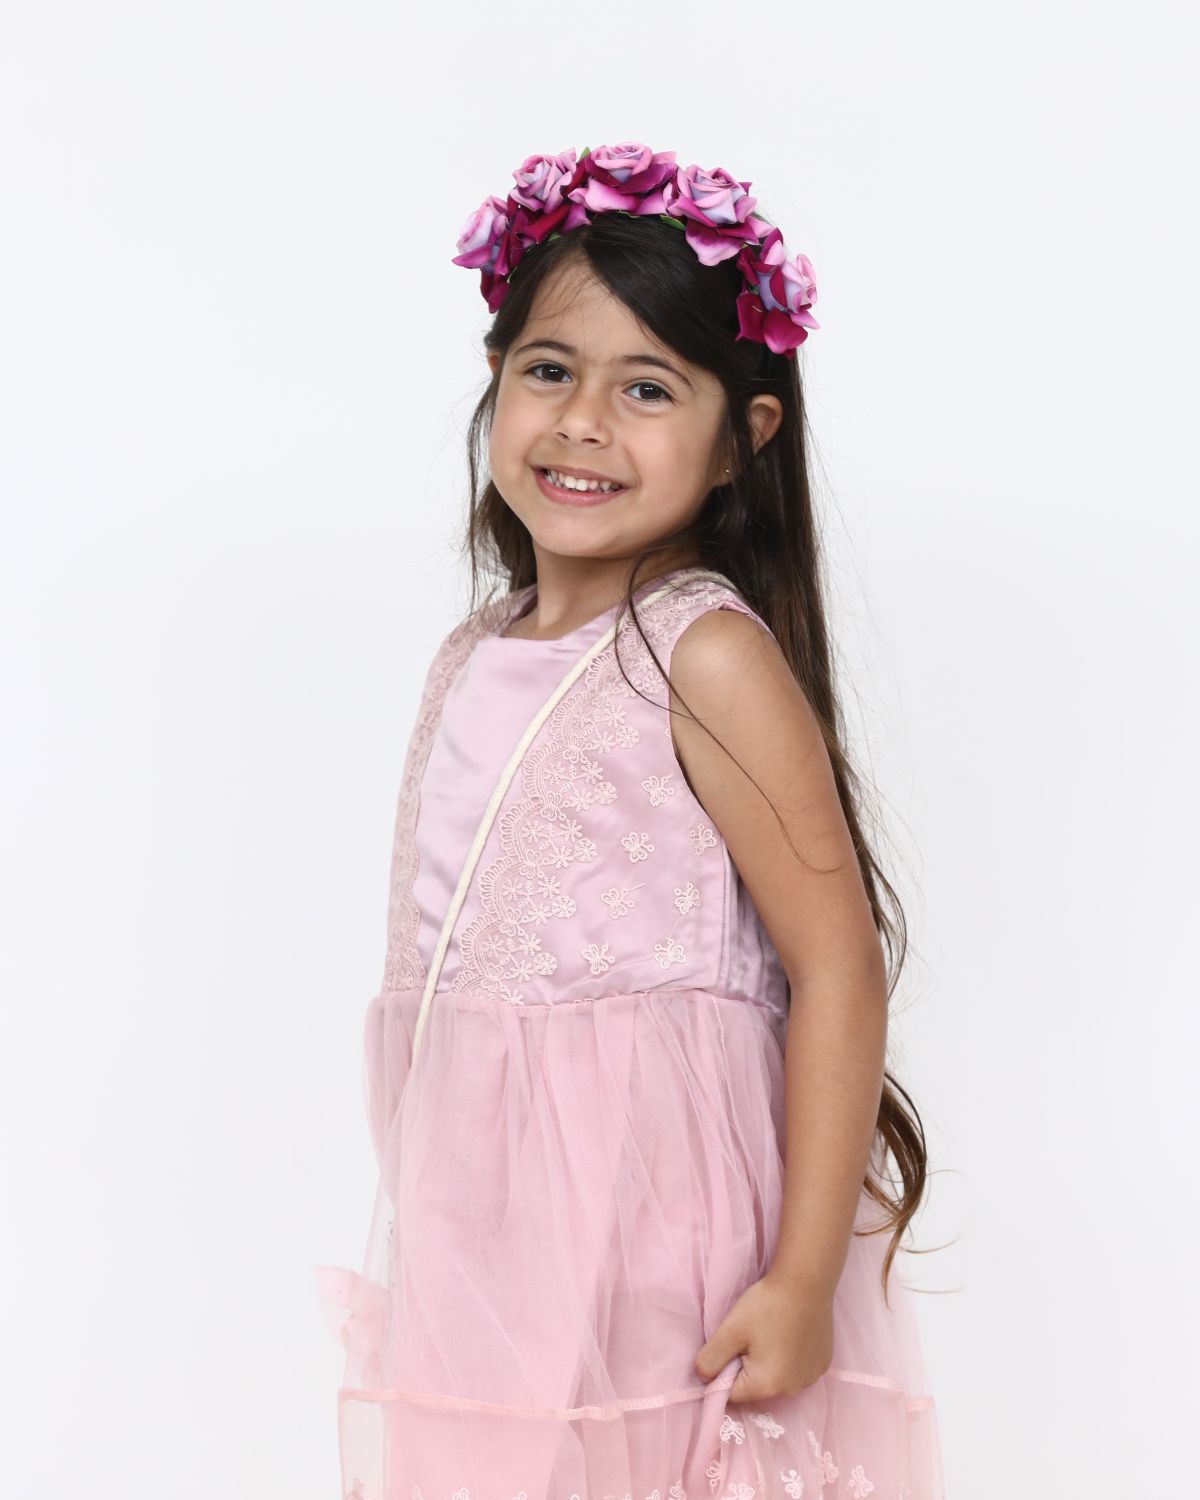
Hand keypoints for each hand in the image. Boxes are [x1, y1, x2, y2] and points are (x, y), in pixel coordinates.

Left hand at [693, 1270, 833, 1404]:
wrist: (806, 1280)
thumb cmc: (767, 1305)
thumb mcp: (731, 1330)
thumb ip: (710, 1359)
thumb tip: (703, 1377)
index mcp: (767, 1386)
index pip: (732, 1392)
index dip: (724, 1369)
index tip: (730, 1344)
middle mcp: (792, 1390)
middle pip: (756, 1386)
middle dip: (747, 1365)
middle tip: (750, 1334)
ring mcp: (810, 1378)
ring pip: (777, 1377)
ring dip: (769, 1361)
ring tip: (771, 1330)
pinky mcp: (822, 1364)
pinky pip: (796, 1368)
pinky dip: (789, 1356)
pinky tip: (790, 1332)